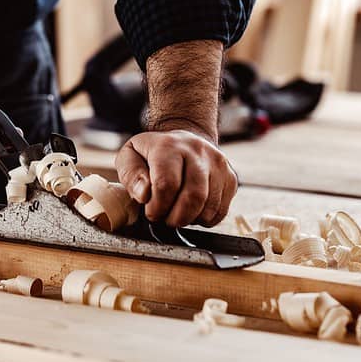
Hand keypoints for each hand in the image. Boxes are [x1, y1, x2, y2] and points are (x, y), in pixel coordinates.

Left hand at [115, 129, 237, 226]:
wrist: (184, 141)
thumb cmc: (153, 154)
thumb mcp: (130, 157)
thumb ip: (132, 176)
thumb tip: (144, 195)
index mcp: (169, 146)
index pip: (166, 184)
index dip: (157, 207)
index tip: (151, 212)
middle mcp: (198, 151)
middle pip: (193, 197)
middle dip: (176, 218)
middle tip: (165, 219)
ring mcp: (218, 164)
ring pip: (209, 208)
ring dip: (190, 219)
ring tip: (178, 212)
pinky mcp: (231, 178)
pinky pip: (220, 211)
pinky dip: (204, 219)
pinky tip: (192, 210)